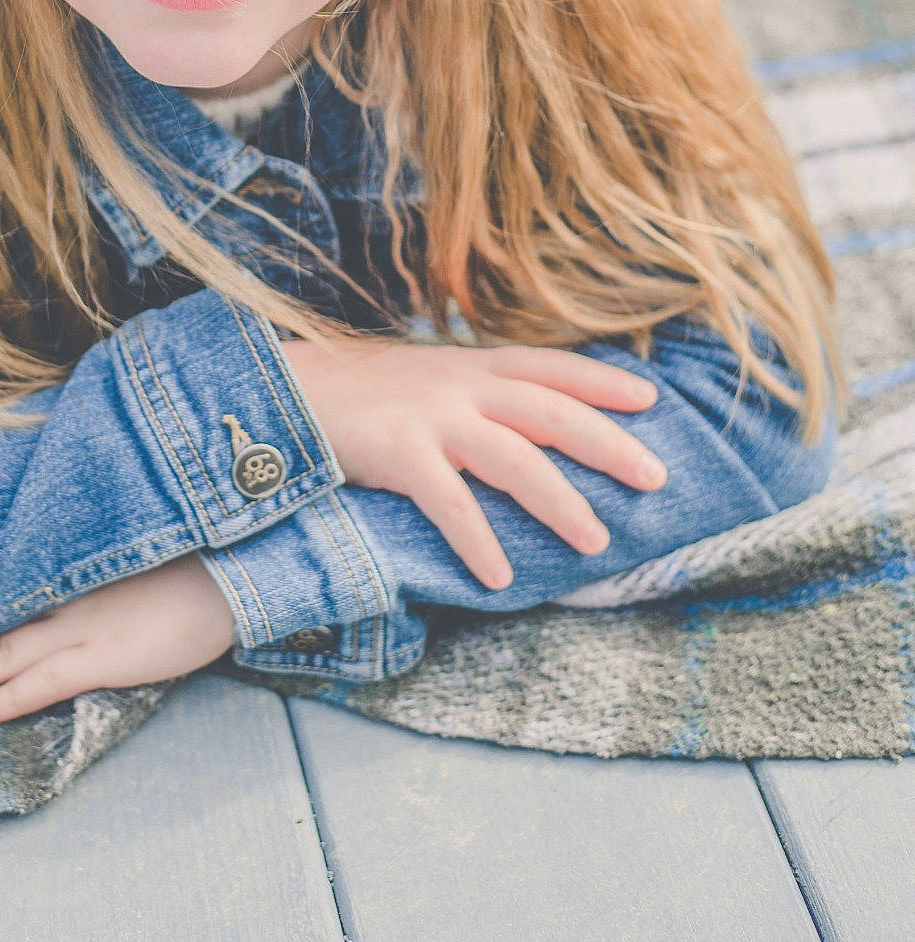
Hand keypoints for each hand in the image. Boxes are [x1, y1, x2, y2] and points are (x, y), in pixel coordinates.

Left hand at [0, 554, 236, 723]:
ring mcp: (83, 624)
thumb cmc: (193, 550)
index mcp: (71, 560)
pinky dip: (10, 695)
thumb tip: (63, 553)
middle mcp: (67, 591)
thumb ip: (95, 547)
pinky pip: (46, 679)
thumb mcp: (135, 538)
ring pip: (3, 652)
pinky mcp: (106, 655)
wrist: (235, 566)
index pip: (1, 580)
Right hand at [281, 337, 666, 590]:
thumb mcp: (425, 378)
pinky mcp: (397, 453)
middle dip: (607, 444)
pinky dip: (478, 540)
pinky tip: (499, 575)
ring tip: (595, 541)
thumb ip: (472, 393)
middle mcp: (459, 385)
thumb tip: (525, 421)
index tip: (650, 399)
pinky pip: (449, 503)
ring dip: (560, 501)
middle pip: (551, 412)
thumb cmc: (361, 395)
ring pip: (514, 458)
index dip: (601, 380)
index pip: (550, 367)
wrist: (284, 392)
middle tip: (655, 478)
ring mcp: (430, 417)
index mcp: (470, 366)